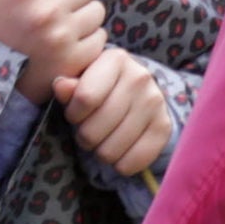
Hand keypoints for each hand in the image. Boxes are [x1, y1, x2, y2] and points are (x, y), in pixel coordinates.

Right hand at [0, 0, 104, 102]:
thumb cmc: (0, 20)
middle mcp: (46, 13)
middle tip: (56, 4)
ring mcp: (63, 39)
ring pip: (98, 9)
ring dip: (83, 14)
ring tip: (61, 24)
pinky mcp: (77, 60)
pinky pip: (101, 35)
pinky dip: (88, 38)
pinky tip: (67, 43)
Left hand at [55, 45, 173, 179]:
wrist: (137, 92)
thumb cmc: (101, 86)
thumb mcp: (82, 81)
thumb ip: (69, 86)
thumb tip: (60, 86)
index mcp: (116, 59)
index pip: (85, 99)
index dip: (73, 114)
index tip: (75, 114)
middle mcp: (140, 77)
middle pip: (94, 130)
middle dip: (84, 137)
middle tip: (89, 130)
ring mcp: (155, 102)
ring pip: (110, 151)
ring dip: (101, 152)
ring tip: (104, 139)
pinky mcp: (164, 127)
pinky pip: (131, 163)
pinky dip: (120, 165)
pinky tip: (120, 150)